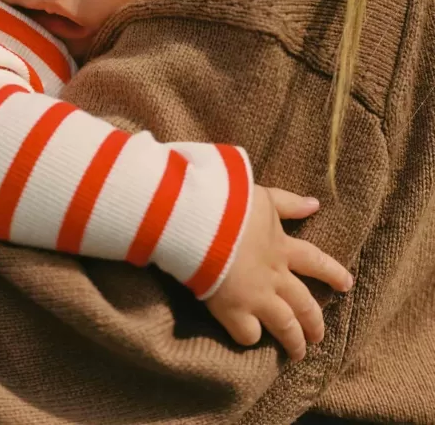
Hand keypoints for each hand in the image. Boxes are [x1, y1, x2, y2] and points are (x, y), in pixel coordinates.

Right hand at [205, 186, 352, 361]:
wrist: (202, 220)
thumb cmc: (232, 204)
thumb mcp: (264, 197)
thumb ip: (289, 203)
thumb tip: (315, 204)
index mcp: (282, 248)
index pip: (316, 262)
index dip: (333, 273)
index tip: (347, 284)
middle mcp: (275, 277)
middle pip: (304, 305)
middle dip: (315, 322)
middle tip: (319, 336)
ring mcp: (257, 297)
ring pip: (286, 327)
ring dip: (294, 342)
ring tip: (298, 353)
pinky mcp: (233, 310)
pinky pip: (249, 334)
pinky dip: (252, 337)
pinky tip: (252, 338)